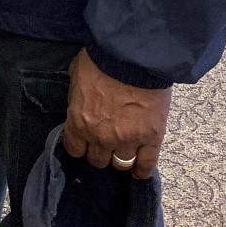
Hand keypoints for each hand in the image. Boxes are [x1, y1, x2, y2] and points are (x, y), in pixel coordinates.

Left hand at [63, 49, 170, 179]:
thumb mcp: (77, 74)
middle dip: (100, 151)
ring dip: (120, 157)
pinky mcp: (151, 138)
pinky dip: (143, 169)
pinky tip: (140, 170)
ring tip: (124, 150)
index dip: (80, 146)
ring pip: (121, 164)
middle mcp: (101, 137)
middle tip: (106, 142)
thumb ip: (77, 96)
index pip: (74, 149)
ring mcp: (127, 140)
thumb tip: (80, 100)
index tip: (84, 141)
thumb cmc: (102, 59)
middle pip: (97, 160)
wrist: (133, 56)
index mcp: (79, 122)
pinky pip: (146, 165)